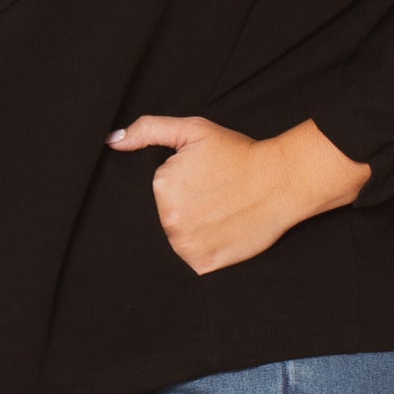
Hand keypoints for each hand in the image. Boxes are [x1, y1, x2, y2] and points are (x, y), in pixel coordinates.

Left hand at [103, 114, 313, 274]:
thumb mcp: (192, 130)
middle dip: (189, 206)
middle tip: (216, 194)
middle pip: (168, 217)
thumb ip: (148, 130)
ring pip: (179, 239)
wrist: (281, 180)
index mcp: (161, 187)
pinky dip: (207, 248)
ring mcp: (186, 245)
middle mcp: (169, 220)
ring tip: (222, 211)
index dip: (184, 183)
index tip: (206, 178)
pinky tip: (224, 230)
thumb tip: (112, 140)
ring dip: (196, 229)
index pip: (161, 191)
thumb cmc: (238, 153)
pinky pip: (194, 260)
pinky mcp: (204, 264)